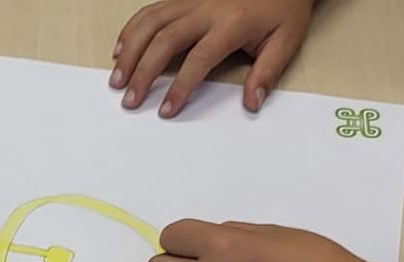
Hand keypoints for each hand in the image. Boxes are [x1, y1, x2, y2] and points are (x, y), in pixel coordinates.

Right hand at [111, 0, 313, 115]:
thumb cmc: (282, 8)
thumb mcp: (286, 40)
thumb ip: (267, 73)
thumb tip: (252, 103)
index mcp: (232, 23)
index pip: (200, 58)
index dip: (181, 86)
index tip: (167, 110)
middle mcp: (207, 8)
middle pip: (165, 40)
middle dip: (144, 72)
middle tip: (131, 100)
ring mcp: (192, 0)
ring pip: (152, 22)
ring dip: (130, 51)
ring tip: (117, 79)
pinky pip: (152, 10)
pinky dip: (132, 29)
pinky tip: (119, 49)